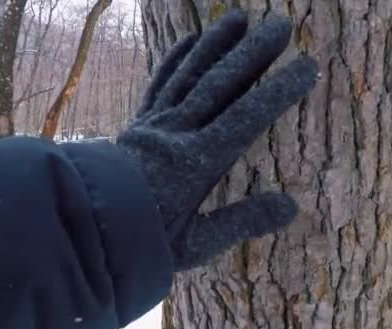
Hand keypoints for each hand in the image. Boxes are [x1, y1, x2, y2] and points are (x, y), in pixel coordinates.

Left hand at [116, 10, 317, 270]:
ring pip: (190, 74)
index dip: (279, 90)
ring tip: (240, 17)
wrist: (84, 227)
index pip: (247, 117)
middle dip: (253, 52)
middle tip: (282, 26)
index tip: (306, 66)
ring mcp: (156, 122)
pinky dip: (176, 57)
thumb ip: (244, 221)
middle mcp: (178, 132)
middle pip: (220, 84)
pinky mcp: (140, 121)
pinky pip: (160, 82)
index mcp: (198, 161)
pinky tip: (192, 38)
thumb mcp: (197, 243)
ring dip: (217, 44)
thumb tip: (292, 206)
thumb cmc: (143, 240)